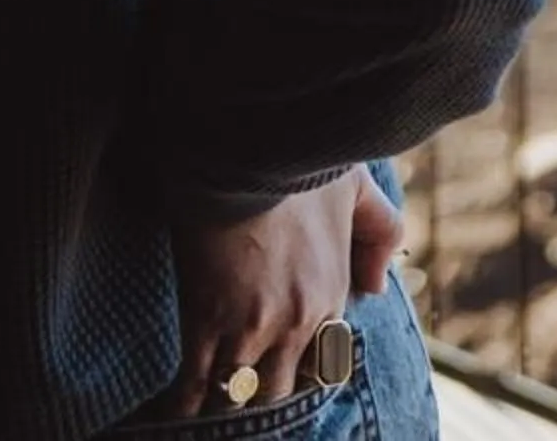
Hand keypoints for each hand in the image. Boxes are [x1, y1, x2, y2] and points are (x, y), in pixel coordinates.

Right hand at [163, 165, 403, 416]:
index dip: (301, 368)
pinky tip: (176, 410)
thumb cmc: (301, 160)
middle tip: (245, 392)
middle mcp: (296, 323)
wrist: (245, 146)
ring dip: (227, 400)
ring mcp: (251, 327)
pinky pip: (196, 381)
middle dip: (262, 392)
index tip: (281, 369)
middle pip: (280, 388)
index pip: (323, 362)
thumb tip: (376, 287)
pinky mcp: (207, 318)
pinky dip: (186, 401)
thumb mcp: (358, 187)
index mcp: (330, 296)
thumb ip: (380, 234)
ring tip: (210, 407)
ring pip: (240, 392)